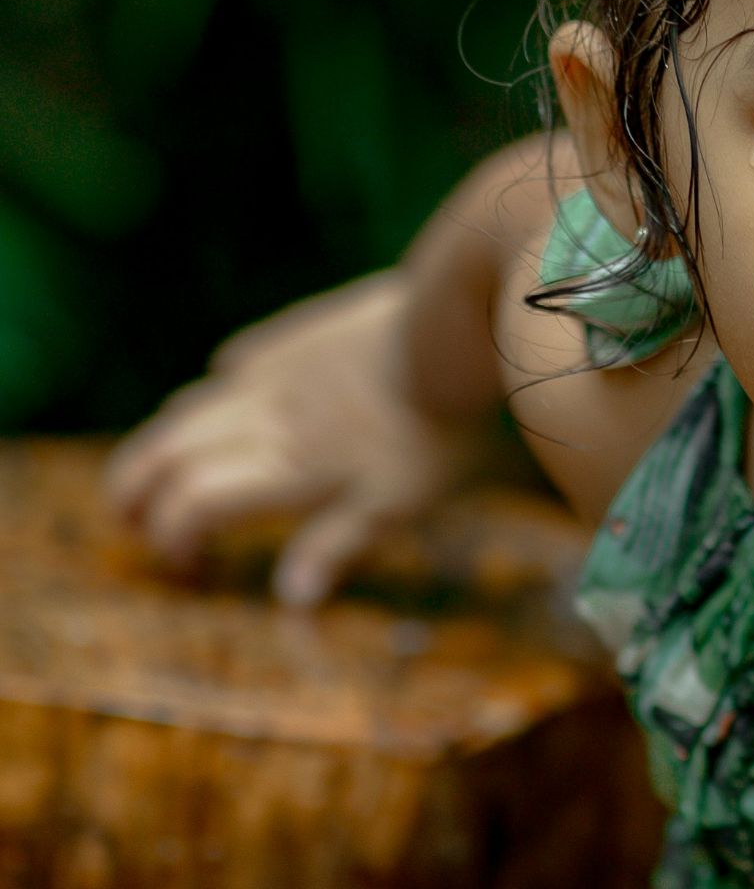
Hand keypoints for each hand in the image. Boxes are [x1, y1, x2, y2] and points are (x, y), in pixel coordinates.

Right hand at [106, 272, 499, 606]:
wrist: (450, 331)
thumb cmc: (432, 430)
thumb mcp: (394, 504)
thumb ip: (336, 545)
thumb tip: (289, 598)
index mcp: (283, 467)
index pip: (196, 503)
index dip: (174, 534)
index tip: (183, 561)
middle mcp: (262, 417)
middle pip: (171, 452)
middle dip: (137, 489)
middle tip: (126, 516)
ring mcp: (277, 370)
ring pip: (194, 405)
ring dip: (163, 440)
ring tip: (158, 463)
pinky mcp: (298, 334)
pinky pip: (239, 359)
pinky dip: (218, 385)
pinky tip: (223, 384)